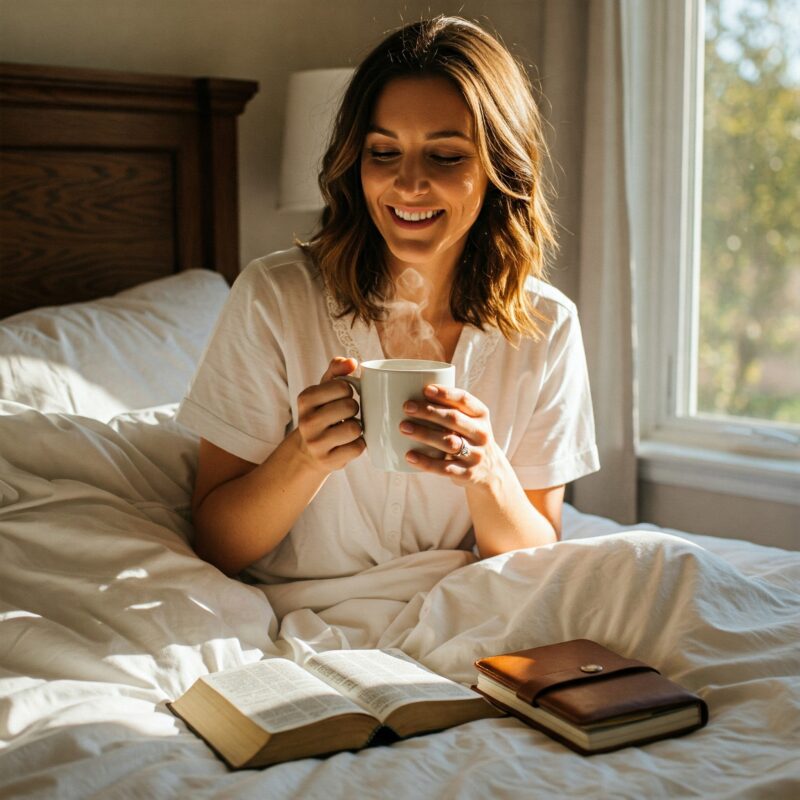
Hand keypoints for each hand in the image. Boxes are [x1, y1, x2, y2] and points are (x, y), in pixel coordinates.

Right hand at [295, 357, 364, 473]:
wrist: (308, 451)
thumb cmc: (322, 413)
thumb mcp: (323, 390)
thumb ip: (336, 370)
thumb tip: (351, 362)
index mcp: (305, 399)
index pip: (342, 386)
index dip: (349, 390)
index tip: (342, 397)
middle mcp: (307, 421)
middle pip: (350, 406)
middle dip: (354, 409)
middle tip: (346, 414)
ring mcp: (316, 443)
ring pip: (355, 428)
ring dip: (357, 427)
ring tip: (348, 428)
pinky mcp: (328, 461)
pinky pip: (357, 447)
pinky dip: (358, 444)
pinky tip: (348, 443)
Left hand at [398, 384, 504, 486]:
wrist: (491, 470)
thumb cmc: (469, 437)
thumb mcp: (470, 420)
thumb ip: (451, 408)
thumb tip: (412, 390)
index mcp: (481, 415)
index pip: (464, 400)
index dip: (445, 393)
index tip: (425, 389)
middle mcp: (481, 434)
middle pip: (454, 419)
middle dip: (429, 411)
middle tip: (406, 406)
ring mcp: (475, 455)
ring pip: (448, 443)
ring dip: (424, 434)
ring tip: (403, 427)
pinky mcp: (467, 473)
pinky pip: (444, 468)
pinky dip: (425, 462)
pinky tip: (409, 455)